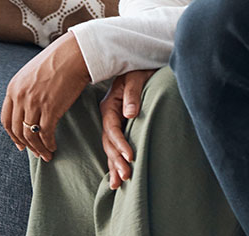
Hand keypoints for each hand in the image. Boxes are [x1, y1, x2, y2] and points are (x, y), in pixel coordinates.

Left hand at [1, 31, 90, 161]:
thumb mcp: (31, 74)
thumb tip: (27, 112)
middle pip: (17, 130)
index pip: (6, 119)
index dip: (13, 135)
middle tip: (35, 152)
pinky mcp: (50, 108)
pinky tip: (53, 147)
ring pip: (31, 135)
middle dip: (26, 145)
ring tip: (46, 154)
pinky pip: (45, 134)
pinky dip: (48, 144)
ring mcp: (34, 102)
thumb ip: (25, 91)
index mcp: (13, 87)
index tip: (20, 144)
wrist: (73, 54)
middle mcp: (20, 96)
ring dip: (38, 148)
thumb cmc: (56, 61)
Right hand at [100, 69, 154, 188]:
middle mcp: (108, 115)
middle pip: (109, 142)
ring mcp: (113, 122)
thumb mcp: (135, 77)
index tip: (130, 156)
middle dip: (116, 160)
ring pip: (110, 147)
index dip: (120, 143)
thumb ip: (132, 94)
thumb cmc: (138, 69)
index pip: (112, 128)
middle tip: (127, 176)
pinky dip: (114, 161)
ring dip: (114, 165)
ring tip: (120, 184)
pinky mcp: (119, 126)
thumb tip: (129, 113)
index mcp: (110, 104)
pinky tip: (116, 177)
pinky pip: (114, 146)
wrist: (140, 64)